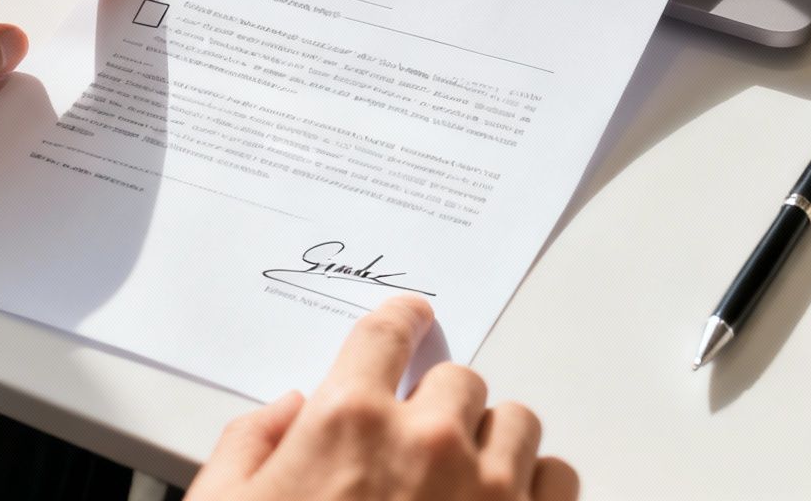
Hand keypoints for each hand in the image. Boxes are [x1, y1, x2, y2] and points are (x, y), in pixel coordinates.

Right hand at [187, 297, 576, 500]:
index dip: (399, 326)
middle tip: (416, 443)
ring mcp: (489, 492)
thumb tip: (288, 414)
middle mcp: (429, 443)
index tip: (407, 328)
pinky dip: (537, 488)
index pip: (390, 330)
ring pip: (518, 422)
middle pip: (460, 378)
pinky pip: (559, 480)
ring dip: (493, 442)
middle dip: (438, 404)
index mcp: (349, 423)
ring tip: (464, 480)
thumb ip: (251, 445)